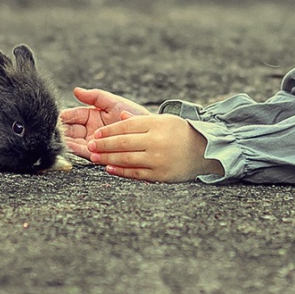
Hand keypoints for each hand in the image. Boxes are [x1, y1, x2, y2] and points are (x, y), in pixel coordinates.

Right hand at [60, 87, 150, 159]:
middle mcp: (90, 130)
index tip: (57, 116)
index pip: (72, 115)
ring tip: (61, 138)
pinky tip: (72, 146)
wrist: (149, 130)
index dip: (64, 116)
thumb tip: (76, 90)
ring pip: (74, 142)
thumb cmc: (133, 114)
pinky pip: (84, 152)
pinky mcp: (99, 153)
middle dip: (62, 129)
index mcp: (91, 116)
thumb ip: (95, 96)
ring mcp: (93, 142)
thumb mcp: (113, 102)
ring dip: (66, 140)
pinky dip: (77, 149)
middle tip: (55, 129)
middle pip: (70, 130)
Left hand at [87, 114, 222, 182]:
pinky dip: (120, 170)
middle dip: (104, 144)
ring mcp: (158, 159)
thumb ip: (141, 121)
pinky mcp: (159, 175)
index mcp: (157, 124)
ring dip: (107, 158)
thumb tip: (119, 118)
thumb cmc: (181, 133)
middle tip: (90, 145)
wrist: (204, 151)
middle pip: (123, 143)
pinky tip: (109, 167)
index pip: (126, 126)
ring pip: (126, 158)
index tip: (96, 133)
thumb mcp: (164, 121)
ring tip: (94, 157)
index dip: (109, 131)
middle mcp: (157, 141)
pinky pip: (134, 173)